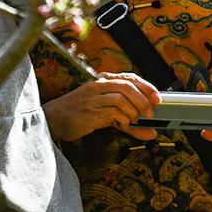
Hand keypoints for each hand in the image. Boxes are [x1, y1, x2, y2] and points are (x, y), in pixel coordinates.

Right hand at [44, 73, 160, 141]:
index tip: (157, 98)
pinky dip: (122, 119)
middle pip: (128, 86)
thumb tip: (151, 133)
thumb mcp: (106, 114)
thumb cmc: (81, 113)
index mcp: (103, 80)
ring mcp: (93, 97)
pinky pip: (113, 112)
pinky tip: (120, 124)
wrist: (54, 118)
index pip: (130, 77)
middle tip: (150, 114)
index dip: (147, 87)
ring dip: (133, 112)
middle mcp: (98, 85)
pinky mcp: (90, 111)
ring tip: (132, 121)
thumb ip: (129, 122)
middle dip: (143, 101)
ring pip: (121, 98)